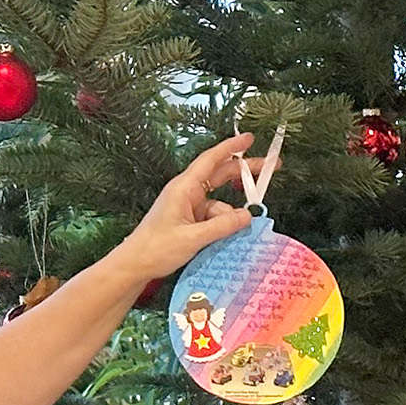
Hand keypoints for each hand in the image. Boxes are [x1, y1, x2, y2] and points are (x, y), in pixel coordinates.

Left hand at [114, 134, 254, 279]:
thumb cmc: (157, 248)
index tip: (249, 138)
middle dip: (243, 173)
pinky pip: (213, 216)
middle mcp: (187, 192)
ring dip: (230, 214)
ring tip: (235, 232)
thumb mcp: (193, 238)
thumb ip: (222, 226)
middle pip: (220, 175)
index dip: (231, 148)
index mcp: (184, 188)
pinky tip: (224, 238)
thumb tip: (249, 216)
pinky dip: (222, 224)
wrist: (135, 265)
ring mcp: (188, 206)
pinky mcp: (189, 220)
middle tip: (270, 169)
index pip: (211, 160)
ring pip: (219, 202)